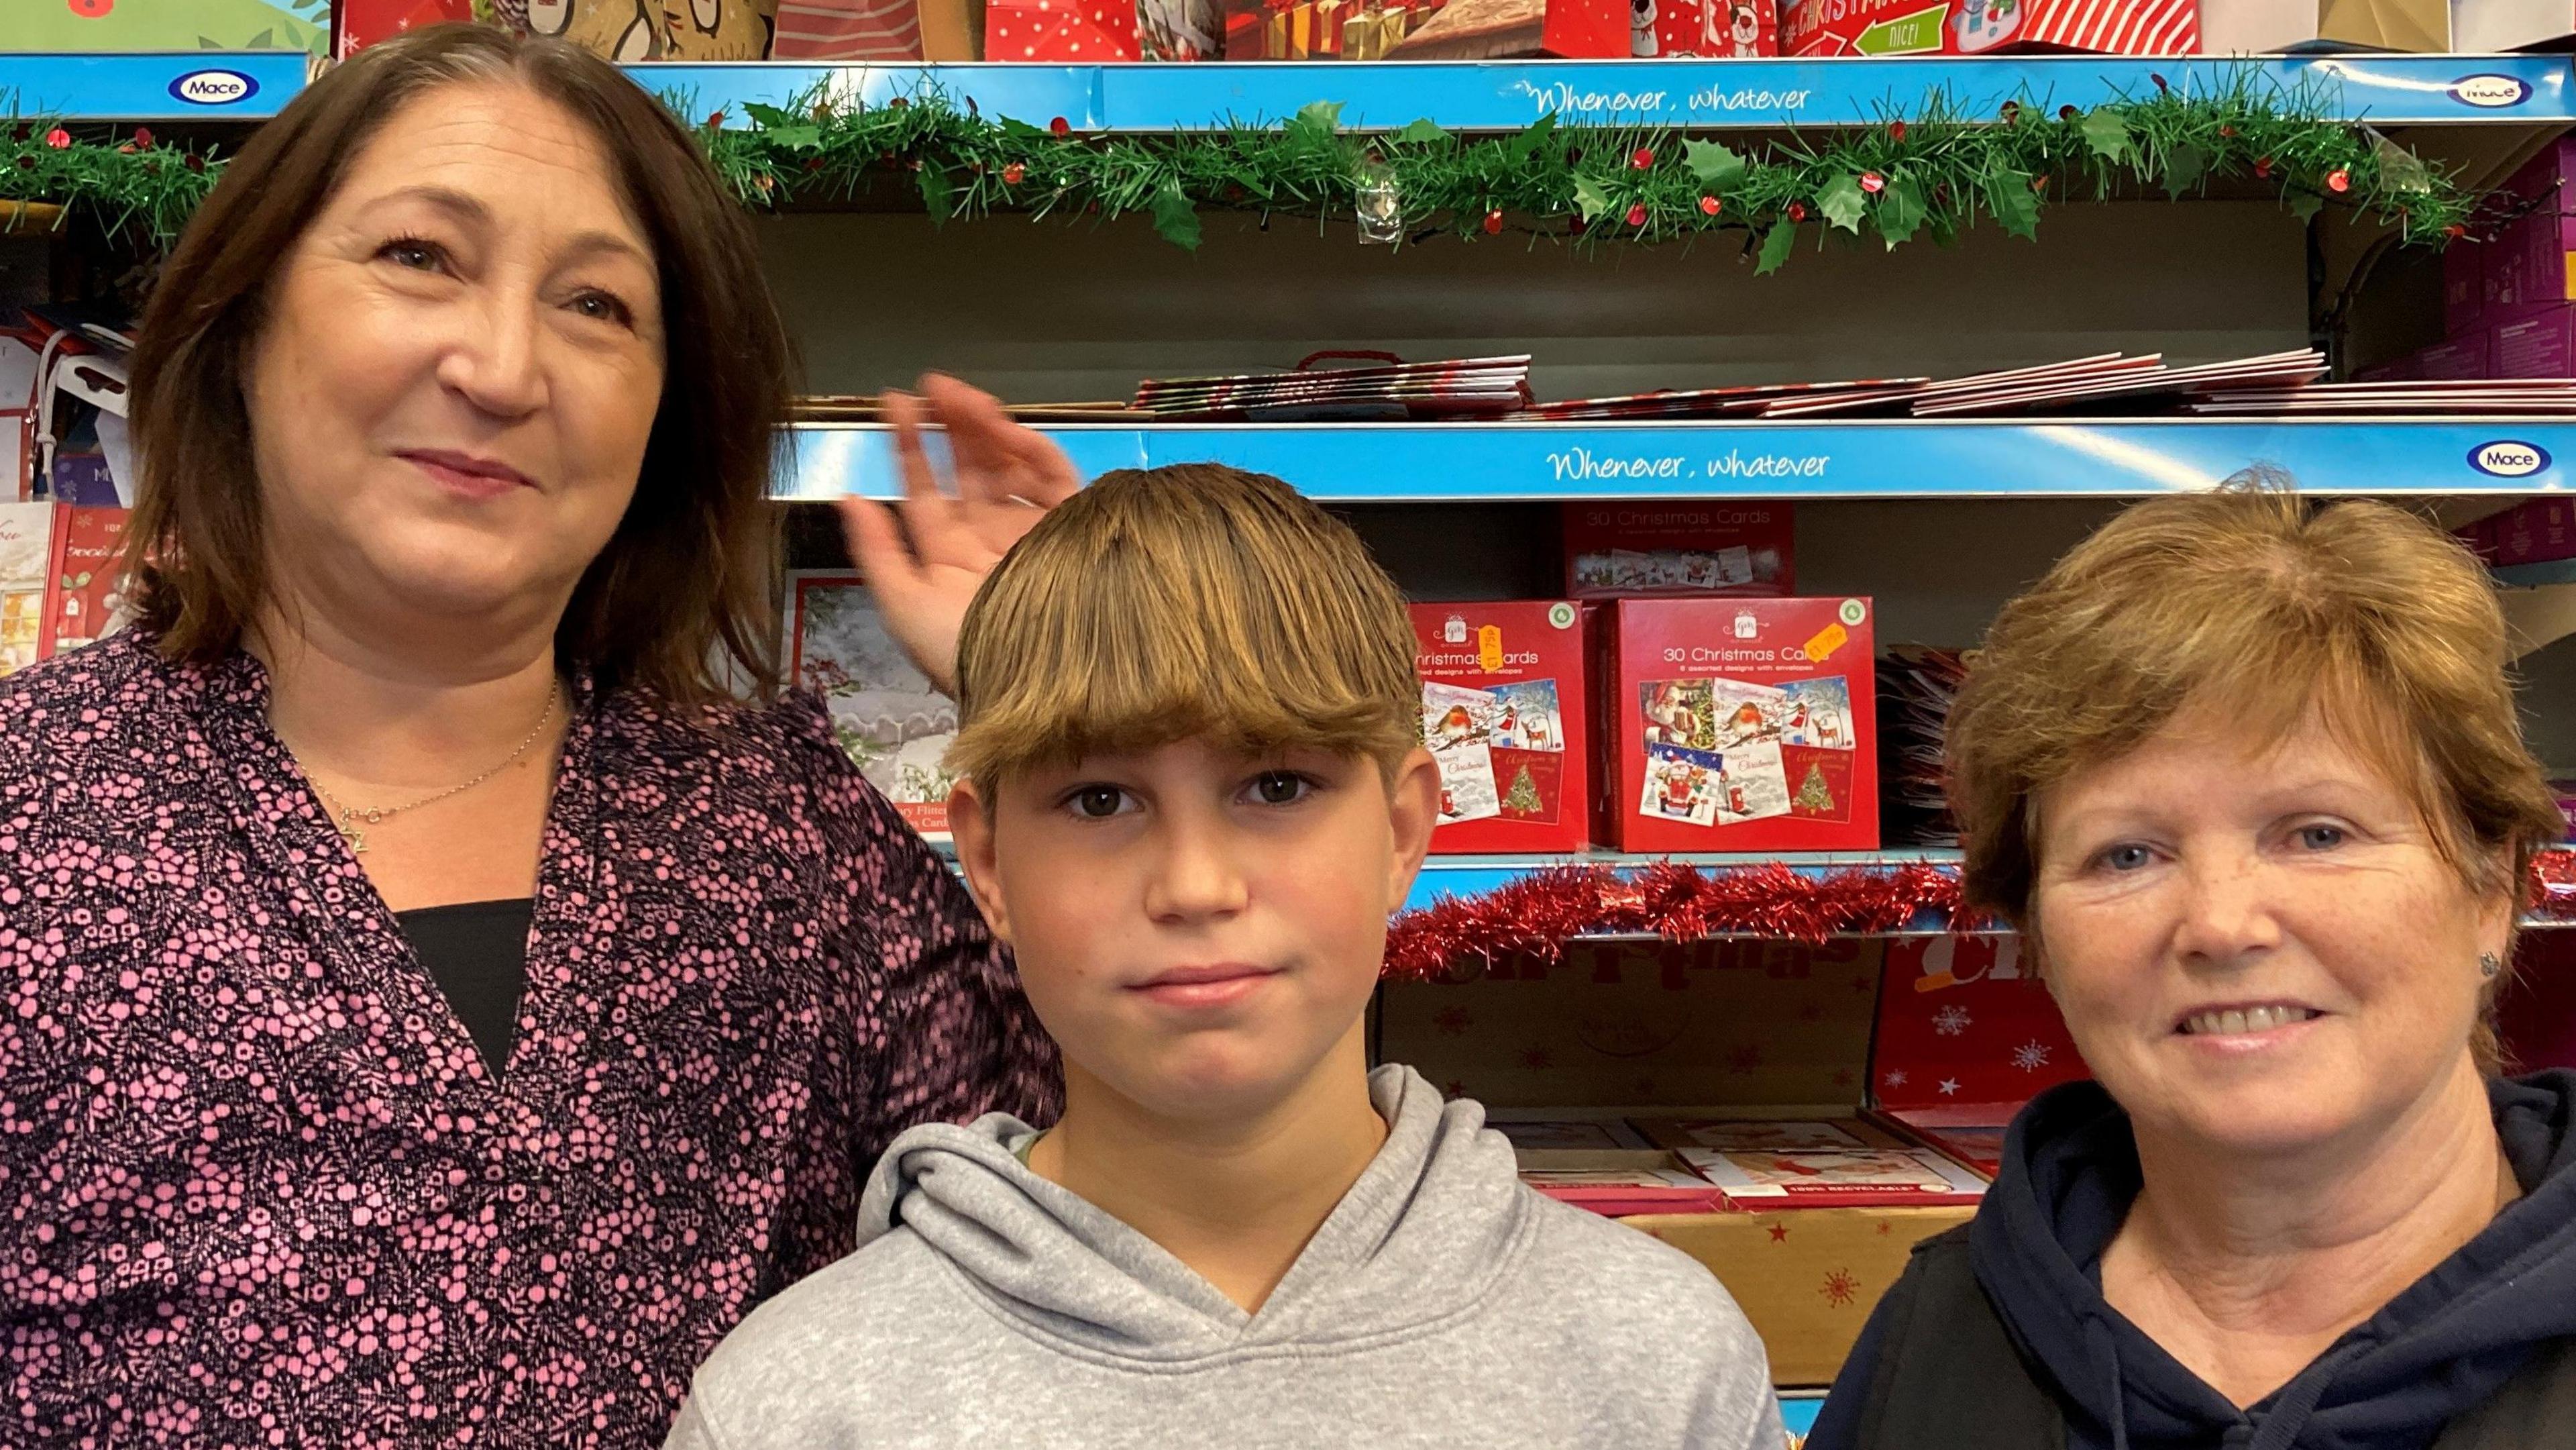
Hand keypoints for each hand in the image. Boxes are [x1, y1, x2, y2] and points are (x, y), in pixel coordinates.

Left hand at [838, 374, 1081, 695]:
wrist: (1044, 689)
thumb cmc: (971, 657)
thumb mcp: (906, 608)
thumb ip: (877, 552)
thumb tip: (848, 496)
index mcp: (952, 559)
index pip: (927, 493)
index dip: (910, 447)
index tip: (893, 404)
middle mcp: (994, 540)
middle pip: (970, 470)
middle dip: (948, 427)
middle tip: (929, 387)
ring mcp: (1037, 531)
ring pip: (1009, 464)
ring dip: (983, 426)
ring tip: (958, 395)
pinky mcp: (1078, 527)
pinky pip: (1055, 476)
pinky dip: (1029, 446)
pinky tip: (1001, 425)